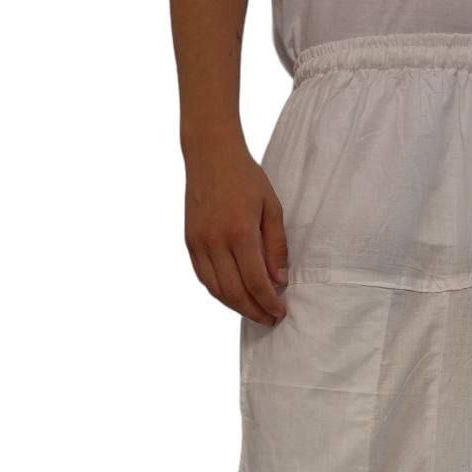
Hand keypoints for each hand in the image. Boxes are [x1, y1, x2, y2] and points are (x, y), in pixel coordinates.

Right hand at [183, 127, 288, 325]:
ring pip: (216, 290)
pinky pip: (204, 278)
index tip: (281, 312)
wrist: (210, 154)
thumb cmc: (245, 178)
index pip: (255, 282)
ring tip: (255, 311)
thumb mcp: (272, 207)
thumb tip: (278, 281)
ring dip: (236, 306)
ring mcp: (199, 243)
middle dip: (254, 311)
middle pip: (234, 293)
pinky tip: (235, 295)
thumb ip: (276, 246)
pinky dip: (220, 292)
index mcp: (239, 232)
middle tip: (270, 318)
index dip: (269, 303)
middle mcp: (215, 241)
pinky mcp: (189, 242)